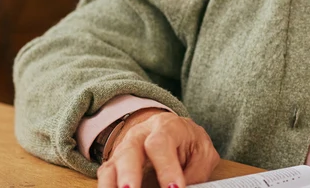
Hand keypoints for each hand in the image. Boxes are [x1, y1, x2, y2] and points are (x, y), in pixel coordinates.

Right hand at [97, 110, 218, 187]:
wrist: (173, 131)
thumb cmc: (189, 142)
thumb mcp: (202, 152)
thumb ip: (196, 172)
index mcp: (166, 127)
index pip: (161, 143)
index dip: (166, 168)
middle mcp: (140, 135)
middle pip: (129, 151)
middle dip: (129, 174)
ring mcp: (124, 150)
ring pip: (112, 166)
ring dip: (112, 184)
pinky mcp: (115, 166)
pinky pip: (106, 177)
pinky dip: (107, 187)